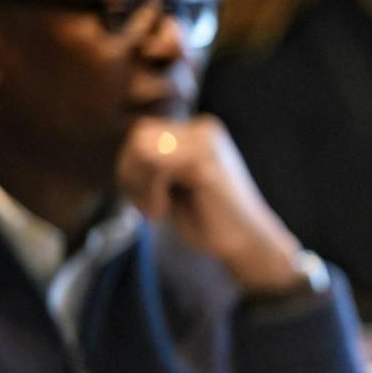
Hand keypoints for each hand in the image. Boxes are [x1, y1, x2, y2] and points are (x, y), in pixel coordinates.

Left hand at [116, 117, 305, 294]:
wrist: (247, 243)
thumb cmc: (208, 219)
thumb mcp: (173, 185)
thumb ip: (152, 164)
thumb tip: (124, 153)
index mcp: (197, 132)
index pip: (143, 133)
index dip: (130, 167)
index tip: (141, 200)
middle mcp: (204, 129)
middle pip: (140, 136)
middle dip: (131, 174)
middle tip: (145, 207)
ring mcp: (206, 142)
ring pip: (143, 149)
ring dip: (139, 185)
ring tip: (156, 209)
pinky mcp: (205, 160)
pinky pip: (156, 165)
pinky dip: (151, 191)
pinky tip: (164, 210)